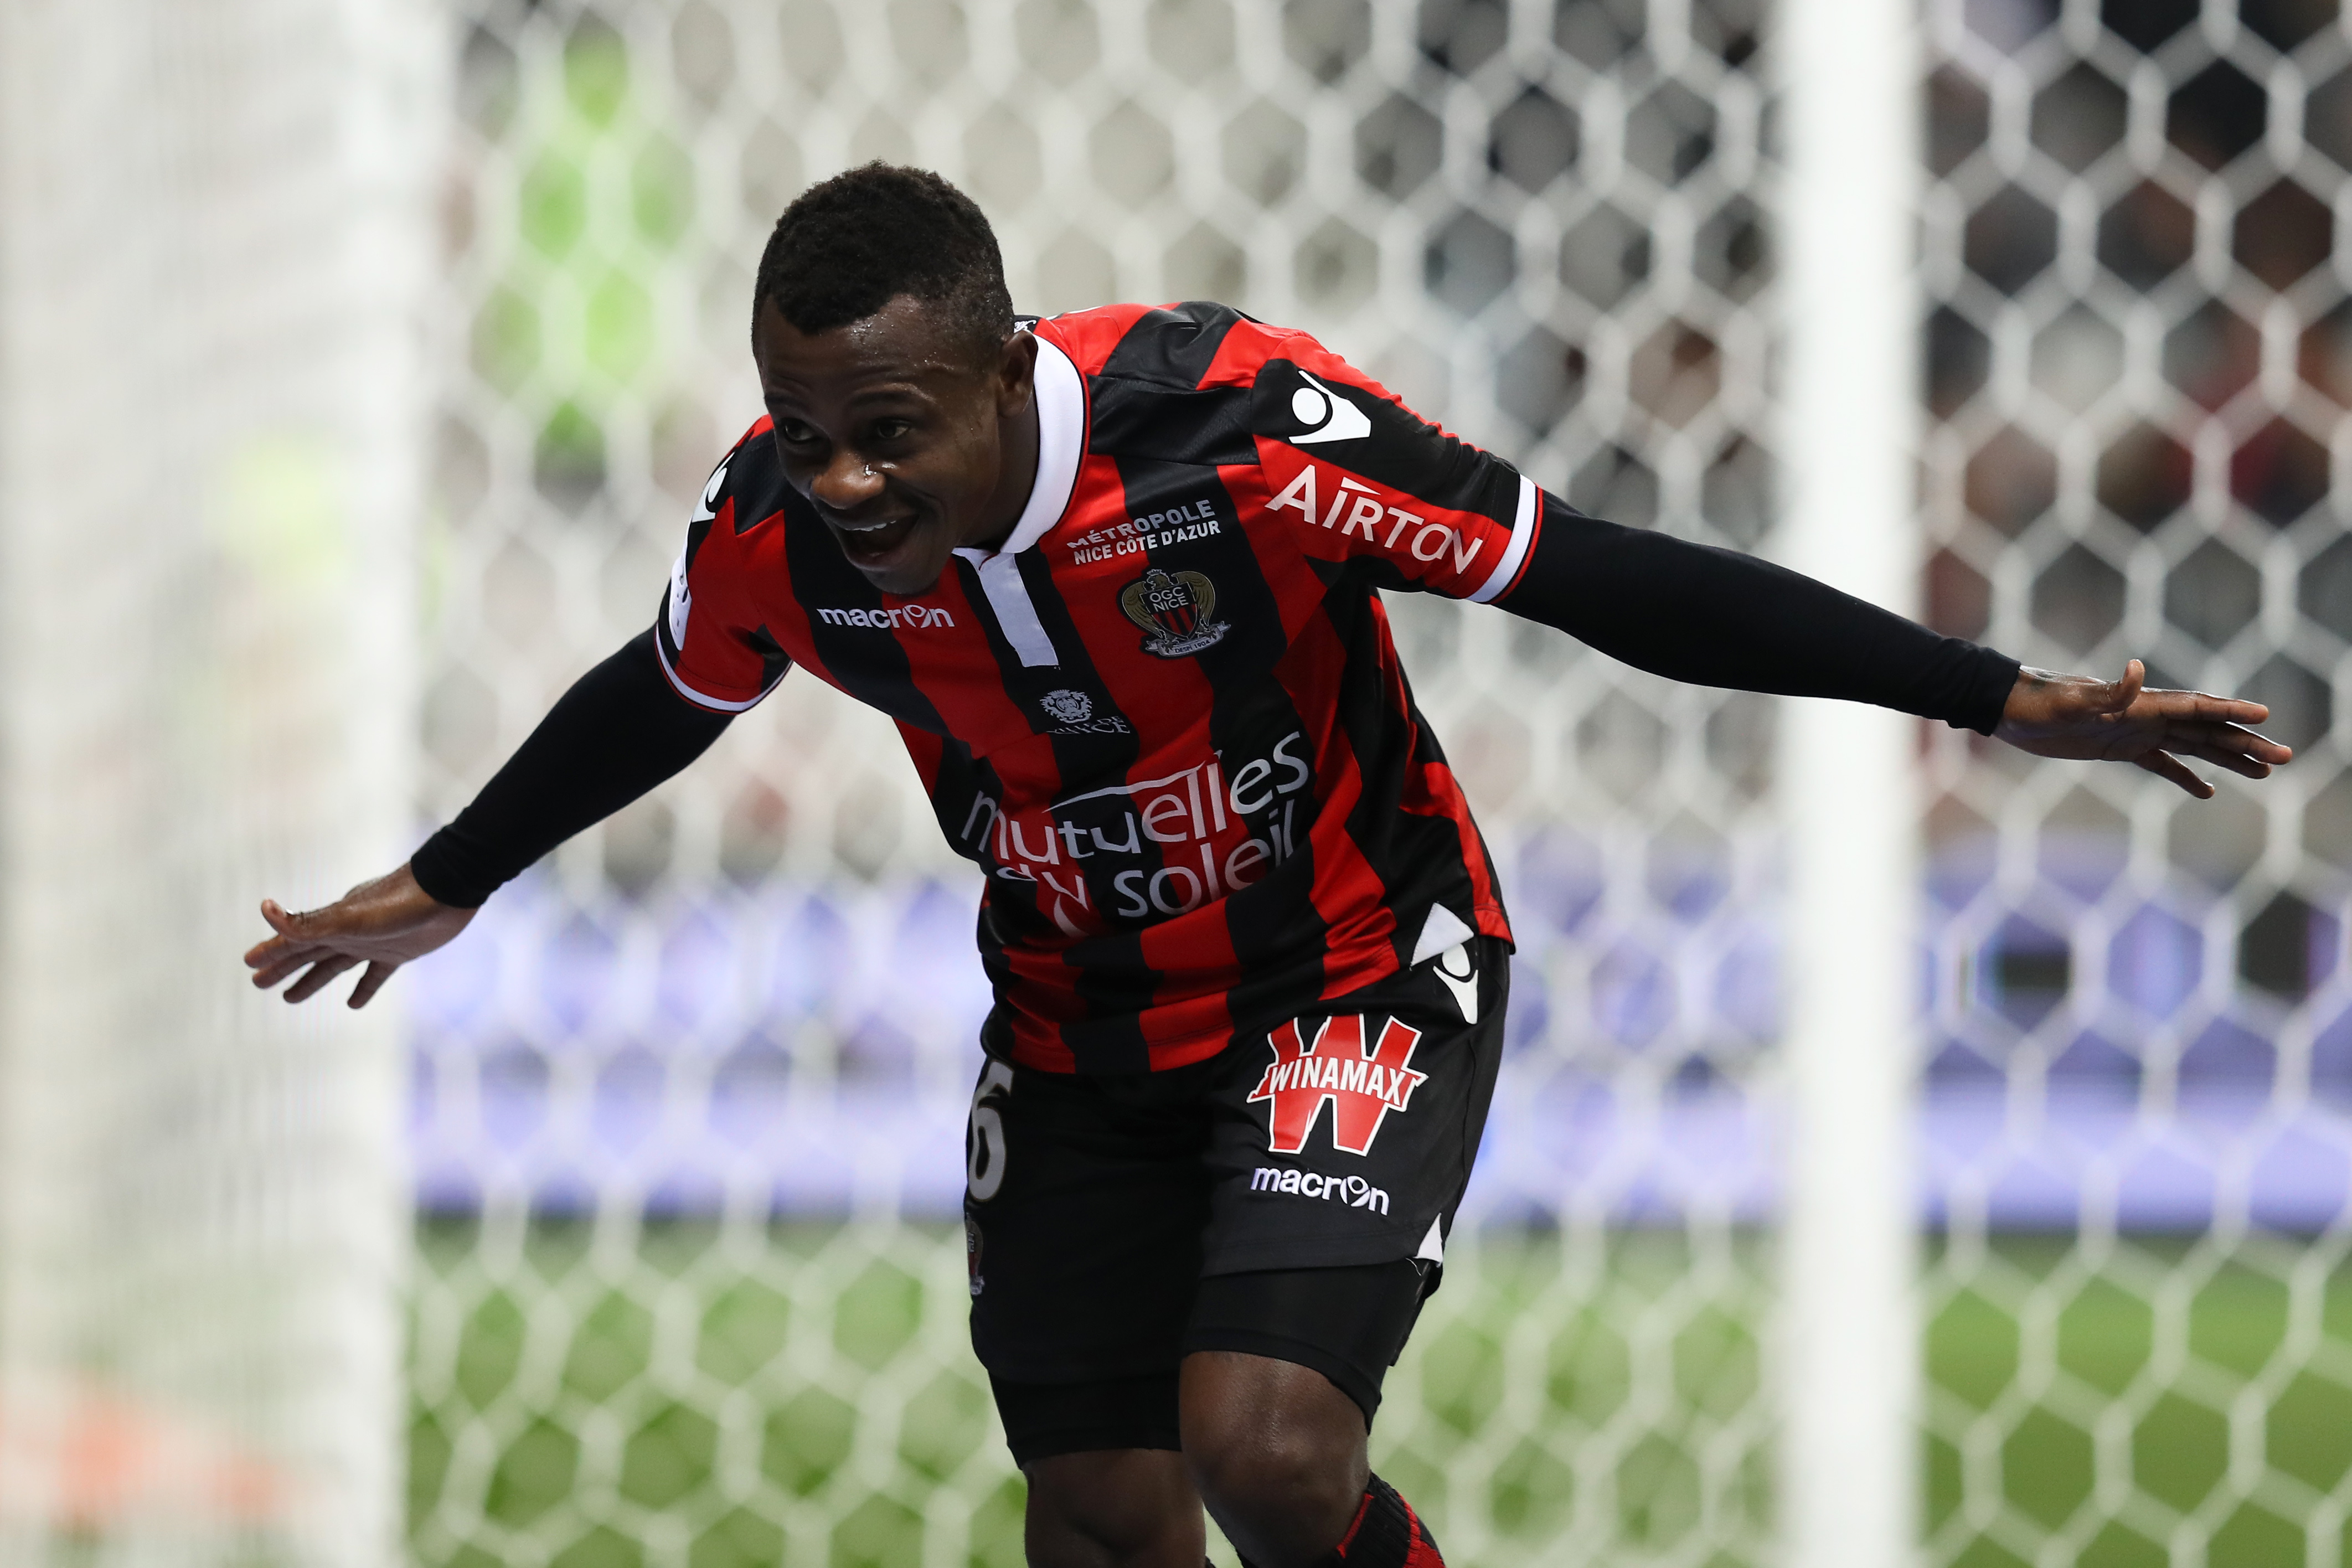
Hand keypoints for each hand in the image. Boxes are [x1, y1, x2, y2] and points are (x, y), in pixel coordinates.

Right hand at [244, 863, 476, 1007]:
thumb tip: (264, 908)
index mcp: (332, 924)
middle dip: (283, 968)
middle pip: (308, 955)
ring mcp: (373, 943)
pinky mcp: (399, 953)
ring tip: (290, 998)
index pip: (294, 941)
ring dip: (313, 980)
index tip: (248, 963)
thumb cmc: (398, 903)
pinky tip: (353, 1005)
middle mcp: (348, 933)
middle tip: (258, 983)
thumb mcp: (349, 918)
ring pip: (334, 966)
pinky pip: (375, 975)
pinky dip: (363, 989)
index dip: (271, 952)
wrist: (448, 892)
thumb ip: (309, 923)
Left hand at [1994, 660, 2291, 797]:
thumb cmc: (2036, 703)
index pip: (2196, 707)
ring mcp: (2135, 732)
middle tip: (2284, 757)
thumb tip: (2136, 670)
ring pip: (2193, 746)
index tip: (2265, 717)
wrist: (2008, 709)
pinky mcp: (2118, 749)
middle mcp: (2145, 716)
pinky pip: (2162, 764)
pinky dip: (2185, 776)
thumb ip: (2107, 692)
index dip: (2231, 712)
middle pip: (2207, 730)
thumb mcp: (2069, 702)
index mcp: (2141, 704)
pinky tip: (2207, 791)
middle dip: (2245, 742)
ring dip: (2228, 758)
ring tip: (2264, 773)